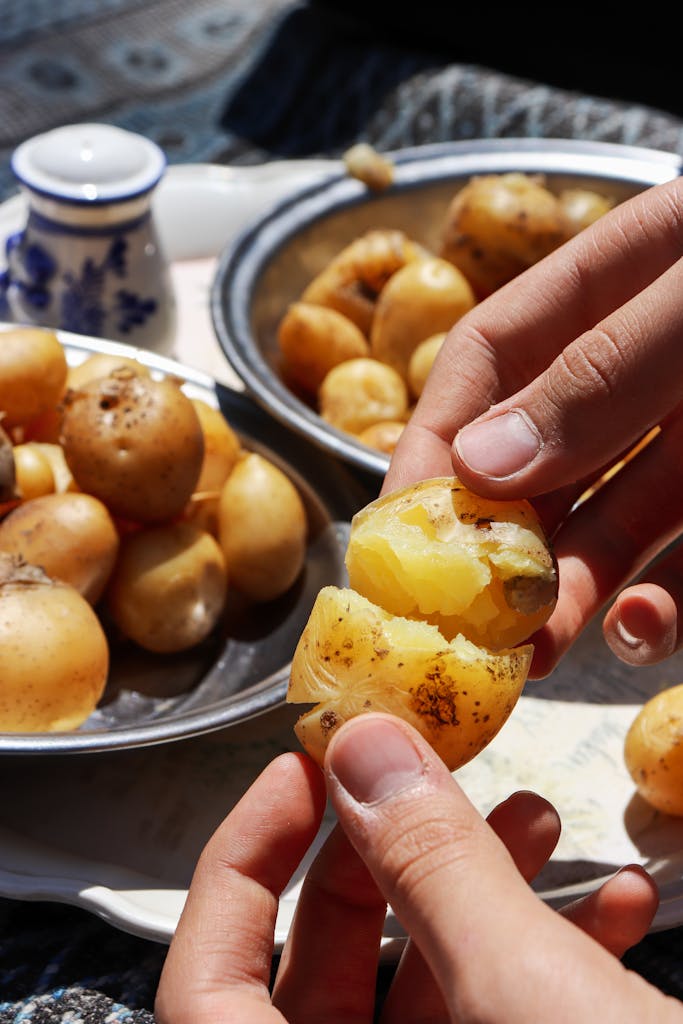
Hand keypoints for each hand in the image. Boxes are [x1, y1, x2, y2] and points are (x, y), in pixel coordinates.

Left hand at [154, 713, 665, 1022]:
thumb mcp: (530, 1002)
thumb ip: (431, 870)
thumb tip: (361, 752)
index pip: (206, 990)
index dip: (239, 864)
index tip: (302, 774)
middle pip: (324, 975)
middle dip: (386, 857)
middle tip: (431, 783)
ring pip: (424, 993)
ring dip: (479, 897)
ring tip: (539, 824)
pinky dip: (541, 960)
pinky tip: (608, 910)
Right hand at [384, 176, 682, 675]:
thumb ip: (604, 370)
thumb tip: (478, 462)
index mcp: (611, 285)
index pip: (487, 362)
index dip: (434, 442)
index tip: (399, 528)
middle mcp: (638, 364)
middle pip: (537, 457)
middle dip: (495, 539)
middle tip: (464, 620)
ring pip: (607, 516)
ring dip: (565, 587)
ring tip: (533, 651)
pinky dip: (665, 600)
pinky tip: (641, 629)